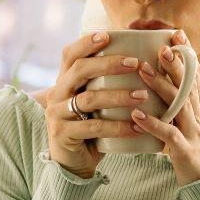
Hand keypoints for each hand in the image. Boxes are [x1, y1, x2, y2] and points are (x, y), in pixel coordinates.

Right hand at [46, 31, 145, 178]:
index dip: (86, 43)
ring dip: (118, 96)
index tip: (108, 36)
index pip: (69, 54)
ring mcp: (57, 114)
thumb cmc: (90, 128)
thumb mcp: (94, 102)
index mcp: (64, 81)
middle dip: (109, 64)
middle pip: (80, 71)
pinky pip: (94, 127)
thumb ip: (105, 84)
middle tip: (135, 64)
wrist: (72, 163)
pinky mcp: (63, 134)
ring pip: (89, 99)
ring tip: (143, 96)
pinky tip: (137, 127)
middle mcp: (57, 94)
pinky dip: (118, 126)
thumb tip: (141, 59)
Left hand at [129, 30, 199, 186]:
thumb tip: (164, 88)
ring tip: (141, 70)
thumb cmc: (197, 154)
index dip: (187, 54)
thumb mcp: (193, 126)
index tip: (176, 33)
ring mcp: (193, 132)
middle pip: (187, 85)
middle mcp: (198, 116)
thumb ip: (181, 107)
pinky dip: (153, 125)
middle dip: (174, 63)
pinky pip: (168, 136)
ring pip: (177, 105)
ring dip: (160, 86)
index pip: (195, 76)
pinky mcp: (185, 151)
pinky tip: (136, 116)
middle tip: (160, 45)